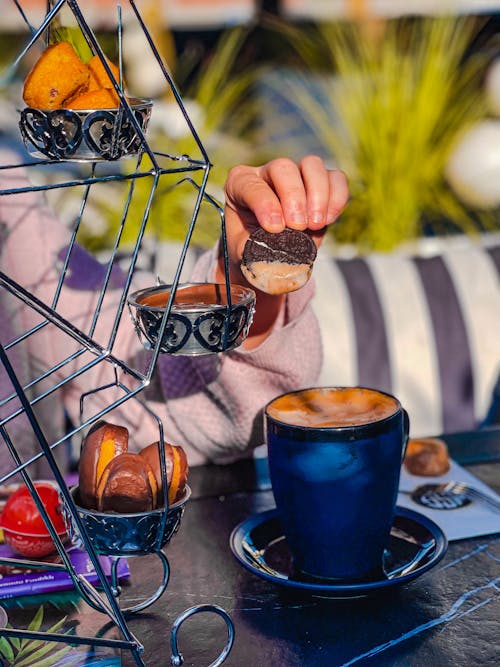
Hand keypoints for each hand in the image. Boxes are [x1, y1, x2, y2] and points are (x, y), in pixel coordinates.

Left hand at [222, 155, 348, 269]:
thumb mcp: (244, 251)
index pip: (250, 184)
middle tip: (298, 226)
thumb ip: (254, 247)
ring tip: (315, 224)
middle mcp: (267, 173)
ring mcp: (296, 175)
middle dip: (293, 198)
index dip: (265, 204)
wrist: (268, 256)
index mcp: (240, 184)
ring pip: (312, 165)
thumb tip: (279, 246)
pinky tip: (328, 220)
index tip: (275, 228)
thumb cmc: (251, 249)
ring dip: (318, 195)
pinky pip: (336, 178)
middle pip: (283, 167)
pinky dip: (336, 198)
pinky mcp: (321, 184)